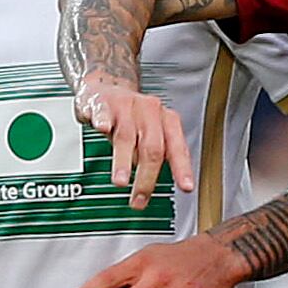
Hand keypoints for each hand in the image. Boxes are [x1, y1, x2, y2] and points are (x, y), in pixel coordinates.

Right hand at [76, 71, 194, 209]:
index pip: (177, 148)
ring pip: (127, 136)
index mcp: (166, 120)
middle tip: (139, 199)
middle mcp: (150, 111)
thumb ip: (155, 157)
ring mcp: (126, 106)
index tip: (186, 187)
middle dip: (146, 178)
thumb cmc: (132, 116)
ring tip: (120, 182)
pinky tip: (102, 129)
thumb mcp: (150, 134)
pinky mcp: (101, 103)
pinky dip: (103, 121)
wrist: (106, 87)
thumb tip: (153, 190)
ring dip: (122, 162)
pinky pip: (103, 113)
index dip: (182, 169)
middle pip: (152, 148)